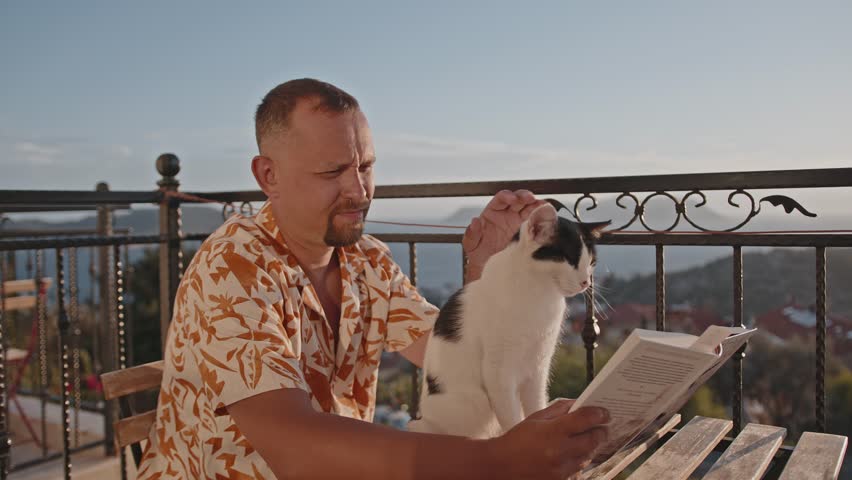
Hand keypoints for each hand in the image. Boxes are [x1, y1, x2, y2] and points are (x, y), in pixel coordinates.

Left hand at [462, 190, 544, 281]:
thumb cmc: (478, 252)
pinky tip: (546, 213)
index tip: (511, 199)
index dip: (506, 196)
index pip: (500, 199)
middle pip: (517, 199)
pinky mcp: (525, 229)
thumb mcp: (470, 244)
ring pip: (527, 206)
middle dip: (524, 196)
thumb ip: (472, 233)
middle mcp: (505, 213)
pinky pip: (534, 219)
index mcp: (492, 212)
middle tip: (530, 198)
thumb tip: (475, 222)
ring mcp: (516, 220)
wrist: (488, 265)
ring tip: (541, 204)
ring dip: (535, 203)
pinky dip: (540, 214)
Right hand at [487, 399, 609, 479]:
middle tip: (602, 426)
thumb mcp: (536, 419)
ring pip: (588, 456)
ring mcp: (561, 469)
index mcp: (553, 431)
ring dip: (590, 447)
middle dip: (601, 431)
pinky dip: (579, 460)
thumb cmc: (516, 440)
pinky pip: (578, 469)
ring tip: (587, 439)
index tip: (605, 412)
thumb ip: (559, 410)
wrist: (500, 466)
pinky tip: (574, 454)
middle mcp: (560, 451)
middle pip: (593, 439)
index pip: (586, 419)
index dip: (599, 414)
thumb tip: (578, 403)